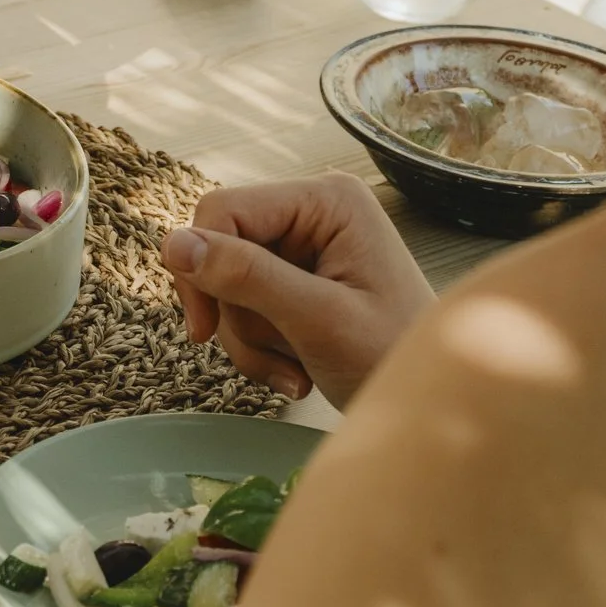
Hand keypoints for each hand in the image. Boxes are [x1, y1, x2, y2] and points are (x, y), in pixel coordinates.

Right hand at [160, 174, 434, 407]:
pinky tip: (295, 368)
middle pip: (220, 250)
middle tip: (273, 358)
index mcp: (327, 200)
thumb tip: (172, 244)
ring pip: (226, 284)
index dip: (199, 267)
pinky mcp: (298, 277)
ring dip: (249, 338)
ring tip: (294, 370)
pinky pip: (244, 304)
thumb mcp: (318, 320)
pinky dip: (258, 345)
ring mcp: (306, 245)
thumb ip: (247, 277)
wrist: (433, 406)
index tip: (201, 330)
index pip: (222, 211)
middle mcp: (314, 211)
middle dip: (236, 314)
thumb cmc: (396, 359)